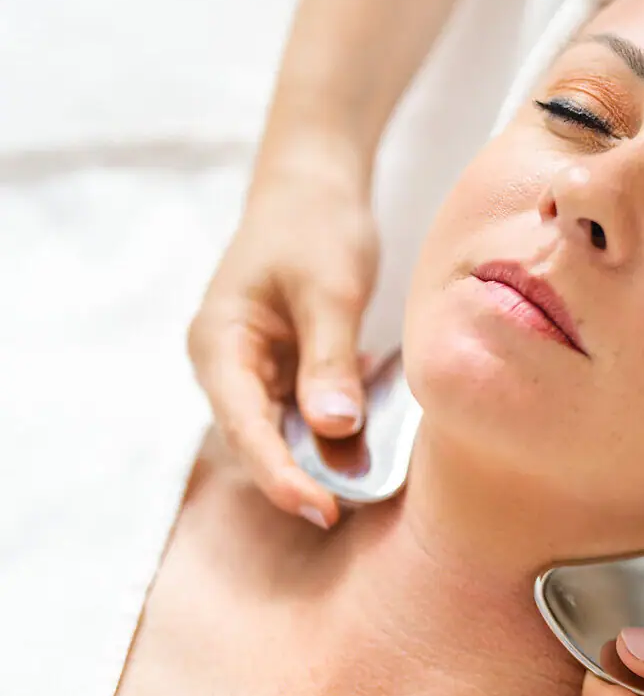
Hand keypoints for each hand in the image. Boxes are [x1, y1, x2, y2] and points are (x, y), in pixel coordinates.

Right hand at [187, 139, 378, 526]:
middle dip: (299, 475)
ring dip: (319, 456)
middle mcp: (227, 363)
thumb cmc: (315, 225)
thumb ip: (329, 358)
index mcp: (219, 343)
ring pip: (283, 430)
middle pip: (258, 437)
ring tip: (365, 485)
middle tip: (347, 510)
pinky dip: (333, 427)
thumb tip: (333, 428)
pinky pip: (304, 410)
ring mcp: (255, 367)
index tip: (322, 509)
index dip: (281, 474)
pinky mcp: (285, 364)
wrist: (316, 185)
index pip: (244, 426)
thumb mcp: (329, 289)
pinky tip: (371, 442)